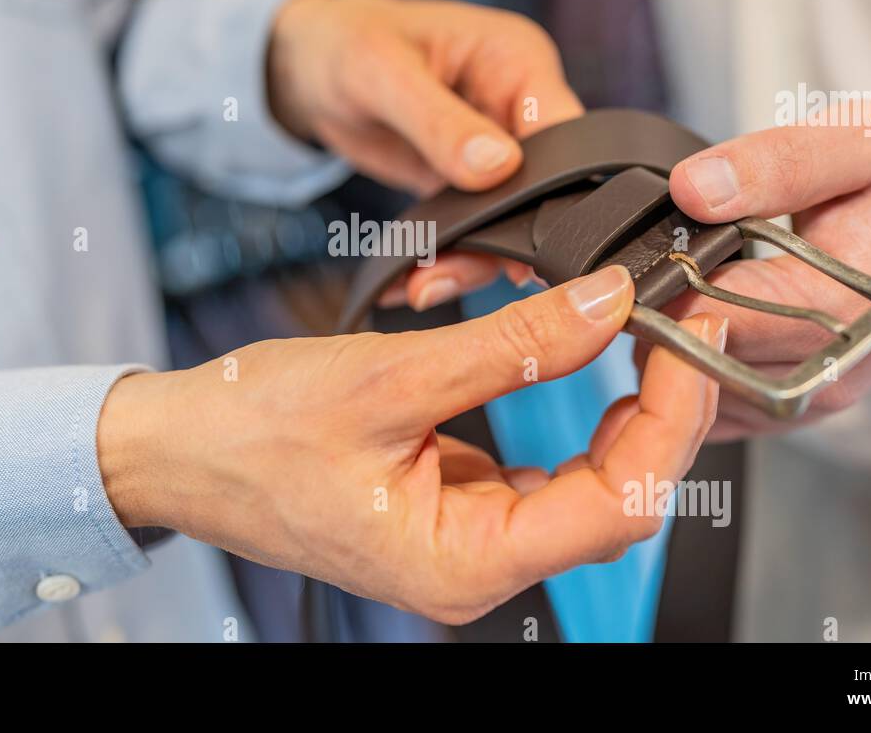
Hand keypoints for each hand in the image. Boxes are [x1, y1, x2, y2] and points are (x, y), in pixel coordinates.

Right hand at [97, 266, 723, 623]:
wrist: (178, 449)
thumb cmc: (254, 432)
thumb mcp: (392, 377)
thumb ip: (511, 345)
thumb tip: (605, 306)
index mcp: (464, 562)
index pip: (620, 503)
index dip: (671, 417)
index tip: (692, 336)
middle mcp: (477, 565)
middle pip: (618, 497)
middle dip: (660, 409)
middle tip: (679, 320)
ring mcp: (469, 537)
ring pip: (589, 483)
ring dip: (624, 410)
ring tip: (642, 333)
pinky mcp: (457, 505)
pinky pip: (545, 469)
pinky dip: (574, 413)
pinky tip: (580, 360)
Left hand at [268, 0, 583, 307]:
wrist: (306, 64)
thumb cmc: (345, 42)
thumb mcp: (384, 73)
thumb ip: (441, 122)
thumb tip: (497, 167)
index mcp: (518, 61)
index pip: (565, 133)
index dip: (556, 189)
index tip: (528, 243)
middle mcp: (516, 107)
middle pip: (543, 188)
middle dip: (507, 239)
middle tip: (460, 276)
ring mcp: (495, 150)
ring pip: (508, 220)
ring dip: (472, 259)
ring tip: (425, 289)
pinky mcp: (465, 183)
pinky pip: (471, 228)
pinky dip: (447, 257)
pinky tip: (414, 282)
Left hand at [651, 103, 870, 438]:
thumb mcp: (861, 141)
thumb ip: (775, 162)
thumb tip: (693, 189)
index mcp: (852, 308)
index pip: (729, 321)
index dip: (669, 292)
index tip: (636, 264)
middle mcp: (836, 371)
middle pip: (711, 367)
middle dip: (658, 326)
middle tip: (631, 282)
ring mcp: (815, 398)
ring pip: (706, 399)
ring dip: (665, 355)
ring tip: (653, 300)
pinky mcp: (797, 407)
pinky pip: (719, 411)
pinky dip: (683, 379)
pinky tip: (672, 333)